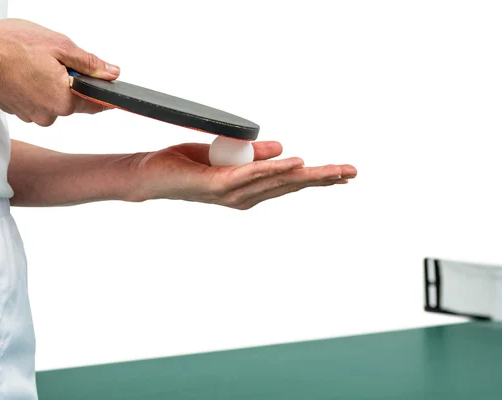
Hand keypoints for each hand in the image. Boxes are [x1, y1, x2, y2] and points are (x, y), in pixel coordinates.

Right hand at [0, 19, 118, 125]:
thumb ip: (90, 63)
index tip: (104, 83)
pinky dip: (34, 86)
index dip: (102, 92)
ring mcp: (31, 114)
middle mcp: (49, 115)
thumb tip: (112, 73)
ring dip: (51, 83)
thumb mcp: (60, 46)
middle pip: (72, 100)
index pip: (96, 104)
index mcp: (64, 101)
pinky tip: (24, 70)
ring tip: (35, 63)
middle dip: (71, 82)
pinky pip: (35, 99)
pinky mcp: (16, 110)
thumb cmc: (11, 46)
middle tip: (56, 60)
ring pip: (53, 100)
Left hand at [118, 141, 356, 209]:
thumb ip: (254, 154)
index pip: (289, 183)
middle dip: (323, 179)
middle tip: (353, 173)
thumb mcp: (225, 154)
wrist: (149, 175)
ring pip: (278, 181)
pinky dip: (275, 168)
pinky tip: (297, 163)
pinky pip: (251, 174)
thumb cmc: (185, 165)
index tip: (344, 175)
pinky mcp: (218, 184)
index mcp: (249, 189)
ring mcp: (233, 193)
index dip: (317, 178)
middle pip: (291, 185)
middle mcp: (245, 195)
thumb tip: (284, 148)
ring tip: (336, 170)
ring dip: (309, 175)